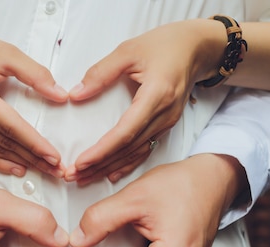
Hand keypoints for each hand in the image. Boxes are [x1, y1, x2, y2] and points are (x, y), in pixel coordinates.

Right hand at [0, 21, 68, 177]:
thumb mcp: (7, 52)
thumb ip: (35, 74)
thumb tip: (60, 95)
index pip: (9, 124)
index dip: (33, 143)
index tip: (53, 156)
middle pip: (3, 141)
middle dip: (33, 157)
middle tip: (56, 170)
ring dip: (21, 161)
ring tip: (44, 170)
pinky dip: (0, 161)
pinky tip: (18, 168)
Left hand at [65, 19, 225, 184]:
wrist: (196, 48)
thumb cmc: (165, 45)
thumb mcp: (128, 51)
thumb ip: (101, 73)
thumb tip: (75, 95)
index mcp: (156, 96)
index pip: (125, 132)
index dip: (102, 150)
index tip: (81, 162)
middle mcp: (164, 115)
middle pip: (128, 148)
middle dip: (99, 165)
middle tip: (73, 176)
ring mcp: (167, 122)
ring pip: (135, 153)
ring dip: (109, 168)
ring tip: (84, 178)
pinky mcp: (165, 125)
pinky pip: (144, 149)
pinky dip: (126, 164)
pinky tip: (111, 175)